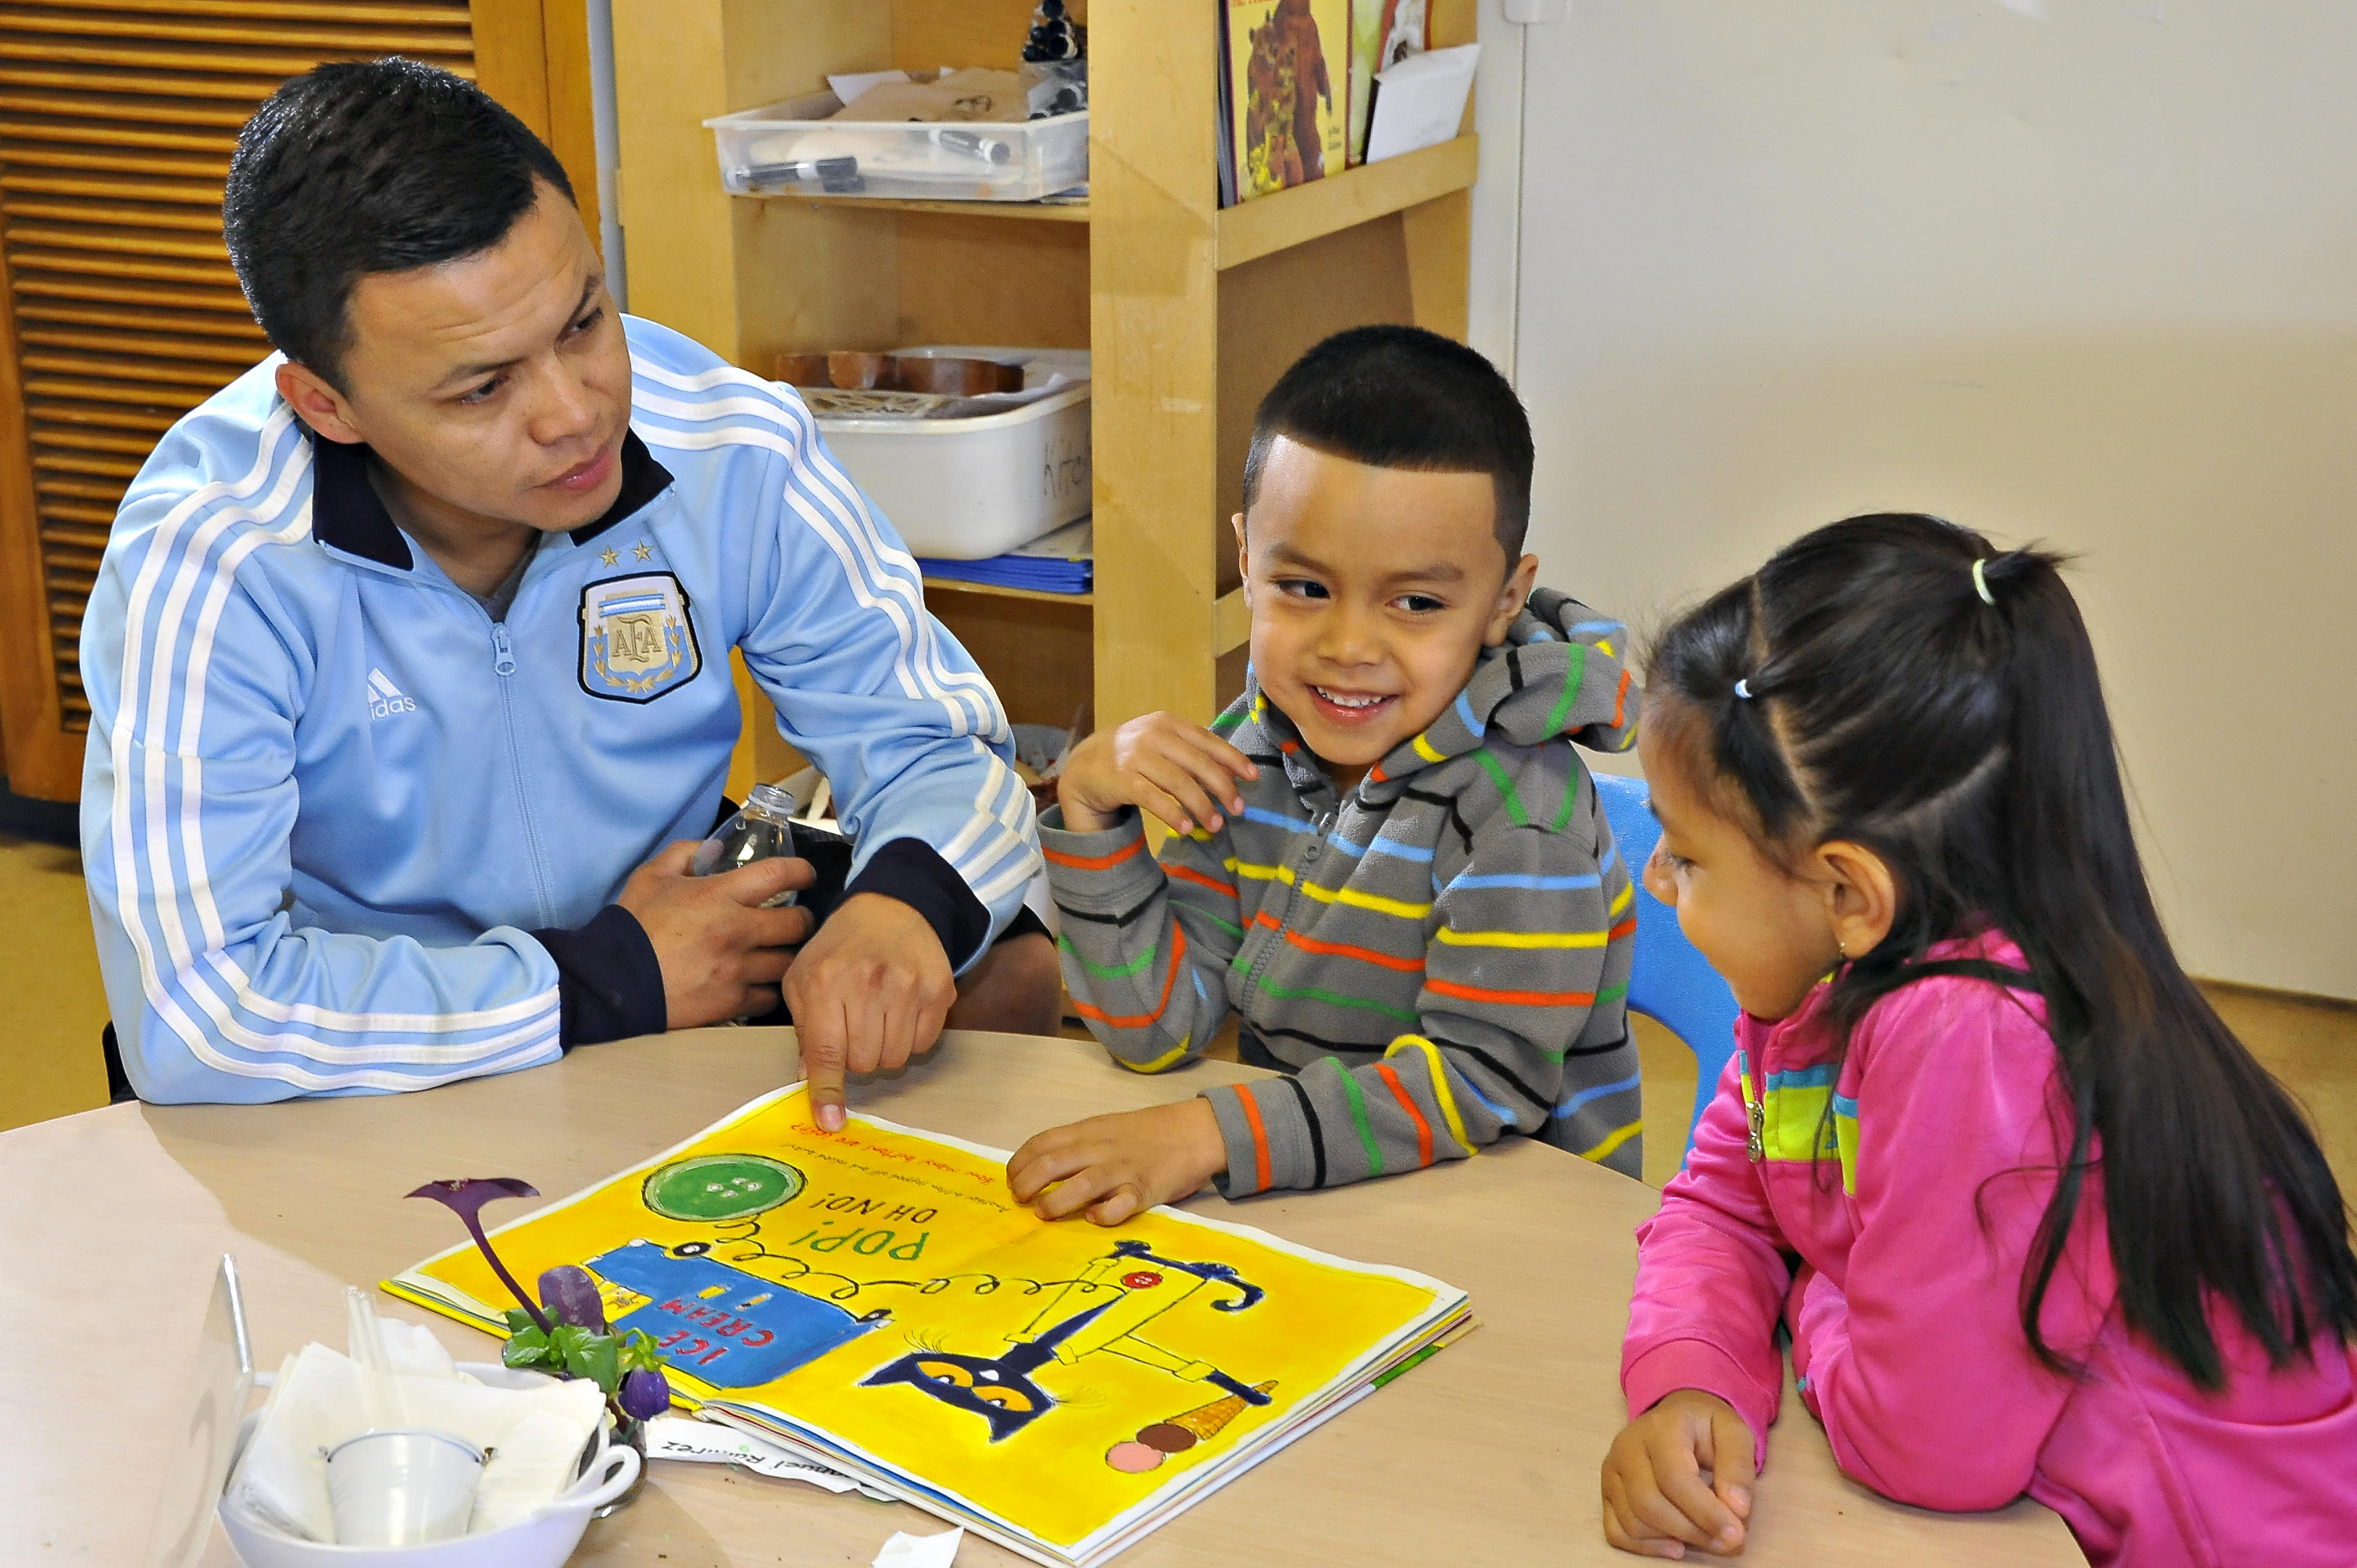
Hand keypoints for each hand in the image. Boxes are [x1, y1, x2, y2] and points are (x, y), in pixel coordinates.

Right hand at [618, 842, 812, 1028]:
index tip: (805, 875)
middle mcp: (735, 931)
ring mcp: (736, 970)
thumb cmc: (631, 926)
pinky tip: (757, 983)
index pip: (778, 875)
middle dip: (802, 921)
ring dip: (786, 957)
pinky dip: (766, 990)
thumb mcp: (651, 877)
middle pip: (797, 924)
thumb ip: (684, 853)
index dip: (801, 872)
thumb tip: (714, 846)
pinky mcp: (730, 1003)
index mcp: (718, 895)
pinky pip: (767, 997)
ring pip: (788, 963)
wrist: (612, 983)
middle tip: (795, 921)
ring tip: (777, 953)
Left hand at [784, 893, 955, 1131]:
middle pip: (864, 1063)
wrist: (891, 909)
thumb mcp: (803, 979)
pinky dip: (910, 1038)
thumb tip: (807, 1078)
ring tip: (878, 1018)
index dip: (828, 1091)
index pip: (826, 1052)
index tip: (831, 1122)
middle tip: (854, 1029)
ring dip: (884, 1050)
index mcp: (827, 982)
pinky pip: (924, 1044)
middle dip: (855, 1057)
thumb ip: (803, 1029)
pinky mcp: (939, 990)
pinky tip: (901, 1011)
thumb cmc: (839, 949)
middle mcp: (869, 984)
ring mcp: (909, 987)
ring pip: (895, 1059)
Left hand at [1007, 1100, 1226, 1223]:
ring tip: (1043, 1213)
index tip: (1012, 1180)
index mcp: (1088, 1131)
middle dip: (1027, 1183)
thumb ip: (1078, 1144)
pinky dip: (1104, 1214)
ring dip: (1055, 1201)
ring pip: (1081, 1184)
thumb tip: (1040, 1169)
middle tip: (1020, 1200)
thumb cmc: (1146, 1132)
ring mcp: (1122, 1170)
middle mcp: (1100, 1149)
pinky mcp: (1145, 1190)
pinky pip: (1121, 1205)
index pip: (1042, 1143)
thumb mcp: (1106, 1128)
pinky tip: (1095, 1218)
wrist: (1194, 1131)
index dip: (1019, 1163)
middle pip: (1053, 1163)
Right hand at [1057, 712, 1258, 835]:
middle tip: (1238, 809)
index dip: (1232, 759)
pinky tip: (1185, 827)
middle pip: (1197, 763)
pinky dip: (1172, 814)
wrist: (1086, 766)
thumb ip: (1194, 754)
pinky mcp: (1121, 779)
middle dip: (1222, 788)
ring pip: (1178, 783)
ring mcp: (1134, 756)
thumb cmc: (1134, 756)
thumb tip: (1234, 772)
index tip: (1253, 777)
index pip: (1207, 740)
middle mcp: (1152, 735)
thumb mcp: (1163, 746)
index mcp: (1167, 723)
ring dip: (1201, 806)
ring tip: (1215, 825)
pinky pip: (1153, 799)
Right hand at [1601, 1389, 1757, 1558]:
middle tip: (1728, 1542)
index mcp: (1660, 1428)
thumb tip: (1737, 1509)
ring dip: (1674, 1540)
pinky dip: (1646, 1547)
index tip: (1736, 1534)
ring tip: (1707, 1538)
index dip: (1705, 1512)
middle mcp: (1627, 1447)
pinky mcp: (1606, 1491)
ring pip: (1633, 1522)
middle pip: (1649, 1504)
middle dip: (1693, 1531)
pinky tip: (1675, 1546)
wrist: (1677, 1415)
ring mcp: (1612, 1471)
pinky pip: (1615, 1531)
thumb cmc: (1706, 1427)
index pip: (1675, 1478)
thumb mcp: (1734, 1433)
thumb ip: (1738, 1467)